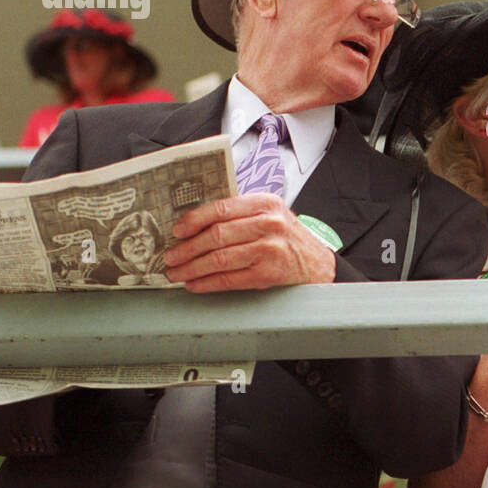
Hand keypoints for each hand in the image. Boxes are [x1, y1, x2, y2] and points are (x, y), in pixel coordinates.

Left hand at [164, 193, 335, 292]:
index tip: (177, 231)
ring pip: (219, 259)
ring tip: (177, 273)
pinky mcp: (267, 274)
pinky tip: (195, 284)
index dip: (194, 220)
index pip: (221, 209)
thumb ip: (239, 213)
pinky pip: (229, 279)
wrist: (316, 263)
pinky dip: (207, 283)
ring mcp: (269, 250)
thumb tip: (195, 223)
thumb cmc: (287, 237)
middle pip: (217, 235)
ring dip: (192, 268)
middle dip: (187, 248)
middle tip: (170, 256)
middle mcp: (269, 225)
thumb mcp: (270, 214)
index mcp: (265, 203)